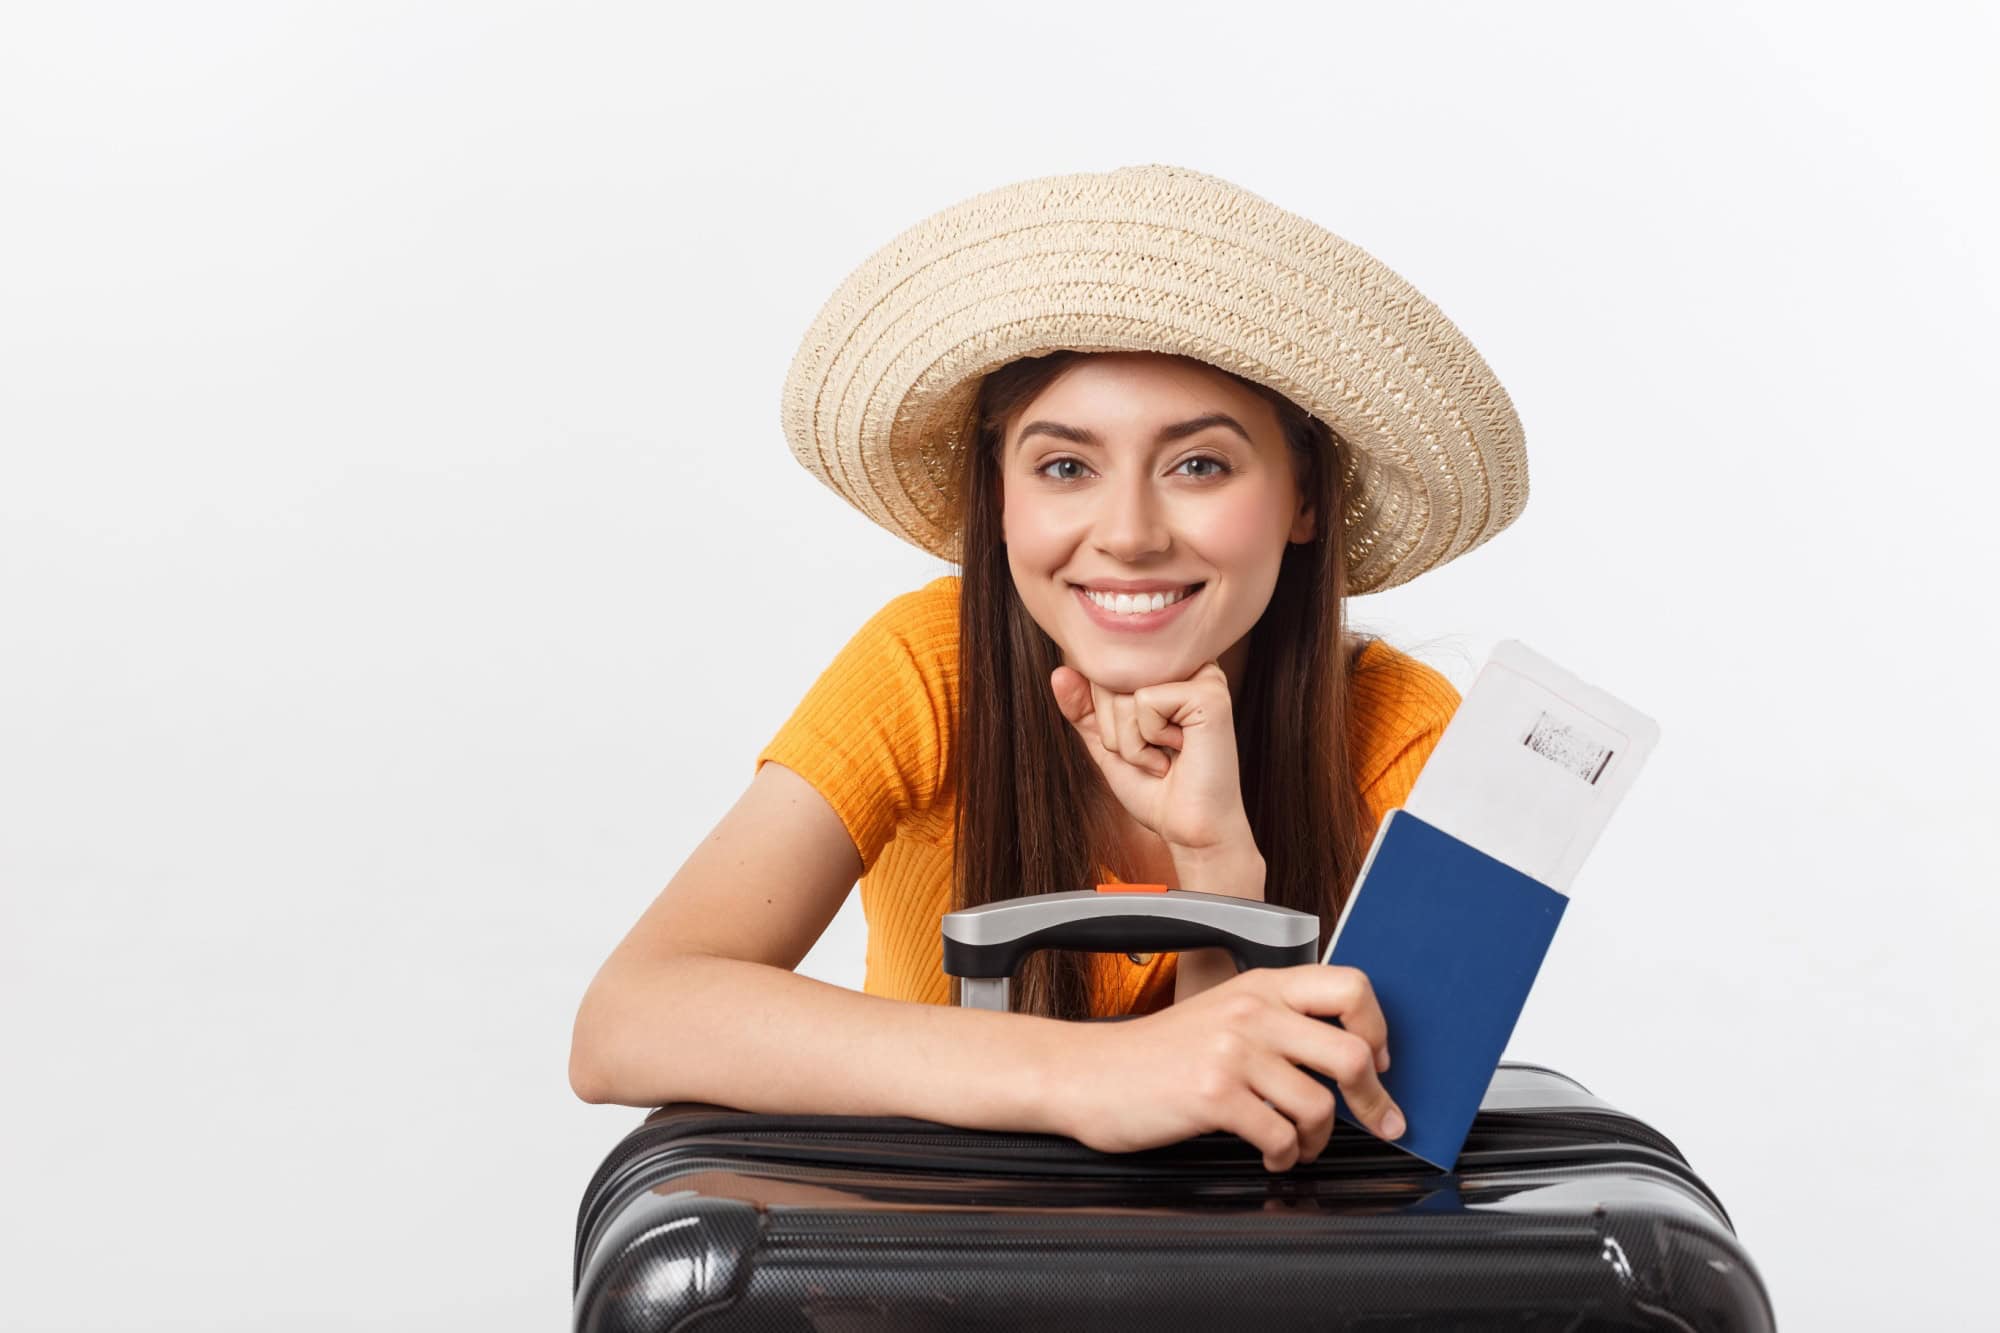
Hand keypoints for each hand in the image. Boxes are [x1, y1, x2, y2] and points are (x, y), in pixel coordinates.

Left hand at [1050, 660, 1248, 855]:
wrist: (1189, 829)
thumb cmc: (1155, 788)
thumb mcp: (1107, 743)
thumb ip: (1083, 708)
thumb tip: (1059, 673)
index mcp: (1169, 671)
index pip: (1103, 673)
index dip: (1105, 720)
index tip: (1142, 746)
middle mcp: (1187, 665)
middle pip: (1110, 678)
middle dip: (1115, 730)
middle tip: (1155, 754)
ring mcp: (1202, 675)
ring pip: (1123, 693)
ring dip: (1131, 741)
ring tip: (1166, 756)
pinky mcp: (1209, 693)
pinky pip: (1144, 701)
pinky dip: (1148, 739)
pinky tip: (1180, 752)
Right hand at [1053, 964, 1403, 1172]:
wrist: (1087, 1072)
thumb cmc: (1154, 1052)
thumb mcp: (1221, 1014)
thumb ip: (1275, 1020)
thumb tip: (1345, 1052)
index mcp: (1260, 985)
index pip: (1350, 987)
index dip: (1379, 1029)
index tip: (1380, 1061)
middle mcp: (1251, 1011)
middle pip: (1352, 1052)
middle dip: (1373, 1099)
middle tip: (1377, 1120)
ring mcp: (1232, 1052)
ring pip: (1319, 1105)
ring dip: (1319, 1140)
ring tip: (1299, 1145)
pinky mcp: (1213, 1095)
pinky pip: (1280, 1137)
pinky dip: (1284, 1157)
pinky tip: (1271, 1156)